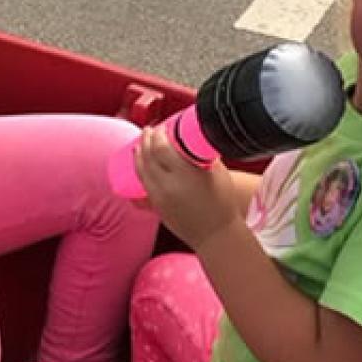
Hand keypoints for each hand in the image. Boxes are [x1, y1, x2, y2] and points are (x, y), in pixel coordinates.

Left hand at [135, 124, 242, 250]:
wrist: (217, 235)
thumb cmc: (222, 203)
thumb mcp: (217, 172)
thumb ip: (203, 154)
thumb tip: (194, 138)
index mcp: (184, 174)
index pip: (161, 147)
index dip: (158, 134)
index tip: (161, 127)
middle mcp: (168, 185)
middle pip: (148, 157)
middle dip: (146, 140)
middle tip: (149, 130)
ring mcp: (160, 198)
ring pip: (141, 171)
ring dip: (139, 155)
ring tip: (140, 144)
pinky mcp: (157, 207)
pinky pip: (143, 186)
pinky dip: (141, 172)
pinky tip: (141, 166)